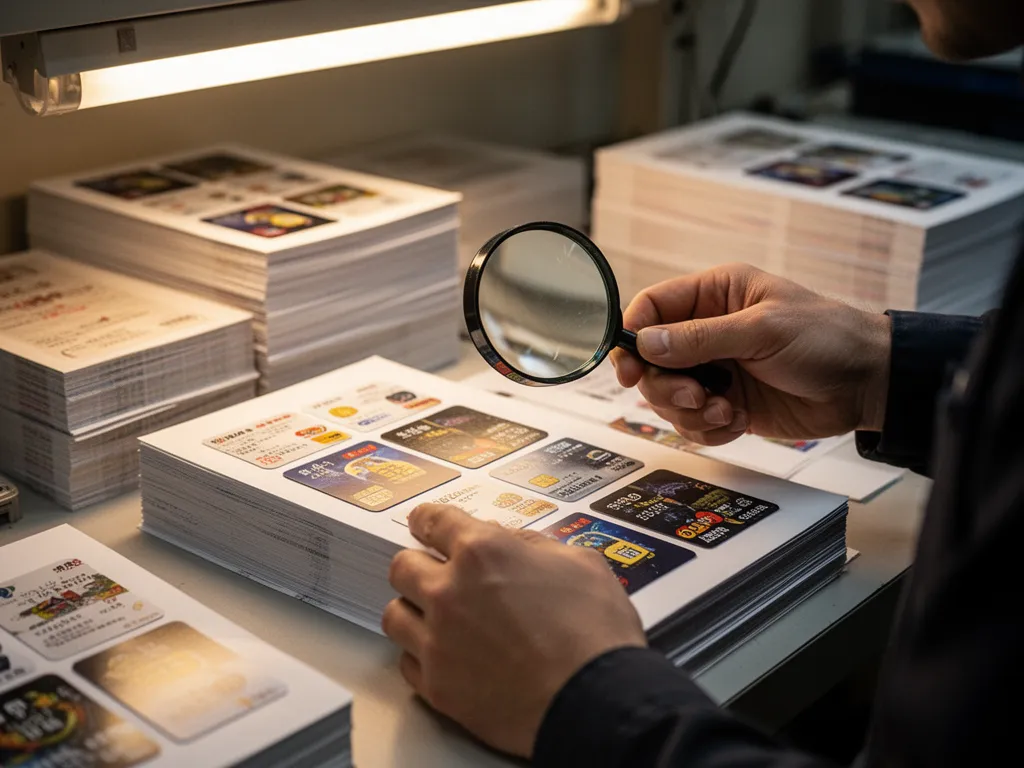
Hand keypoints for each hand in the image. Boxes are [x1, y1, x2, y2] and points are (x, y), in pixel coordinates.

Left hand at [382, 504, 645, 757]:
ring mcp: (437, 642)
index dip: (428, 519)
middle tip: (436, 574)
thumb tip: (513, 544)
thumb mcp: (580, 563)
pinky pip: (406, 662)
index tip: (424, 523)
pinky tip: (444, 656)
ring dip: (413, 611)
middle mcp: (448, 592)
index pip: (434, 520)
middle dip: (418, 566)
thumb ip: (536, 545)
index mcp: (482, 553)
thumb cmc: (595, 633)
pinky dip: (420, 656)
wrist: (594, 702)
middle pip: (402, 567)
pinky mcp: (437, 687)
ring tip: (436, 617)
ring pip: (395, 615)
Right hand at [611, 264, 891, 445]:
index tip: (629, 369)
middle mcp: (707, 331)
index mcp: (714, 295)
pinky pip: (693, 422)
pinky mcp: (726, 403)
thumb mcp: (761, 330)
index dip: (632, 337)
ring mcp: (716, 369)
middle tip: (696, 396)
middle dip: (666, 386)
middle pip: (651, 361)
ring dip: (690, 411)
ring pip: (668, 396)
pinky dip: (708, 428)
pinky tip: (737, 421)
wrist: (867, 384)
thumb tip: (646, 343)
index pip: (652, 308)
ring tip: (726, 410)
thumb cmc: (826, 338)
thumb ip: (699, 338)